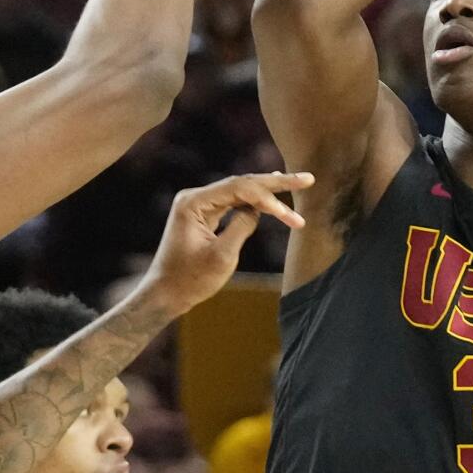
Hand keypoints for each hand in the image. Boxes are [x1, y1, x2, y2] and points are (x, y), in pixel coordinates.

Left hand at [138, 172, 311, 316]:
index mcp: (193, 202)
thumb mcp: (221, 256)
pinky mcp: (203, 214)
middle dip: (276, 183)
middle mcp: (195, 197)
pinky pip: (234, 202)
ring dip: (269, 192)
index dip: (268, 198)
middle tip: (307, 178)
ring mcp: (199, 204)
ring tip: (298, 182)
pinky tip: (273, 194)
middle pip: (242, 183)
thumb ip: (242, 227)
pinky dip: (255, 202)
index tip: (289, 216)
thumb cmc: (190, 279)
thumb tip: (258, 210)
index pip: (238, 189)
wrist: (165, 294)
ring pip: (240, 191)